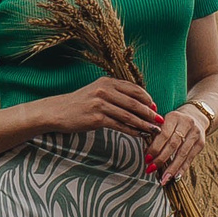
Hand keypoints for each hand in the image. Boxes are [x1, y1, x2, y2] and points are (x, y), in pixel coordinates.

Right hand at [42, 75, 164, 138]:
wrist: (58, 111)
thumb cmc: (79, 103)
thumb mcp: (97, 92)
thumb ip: (115, 93)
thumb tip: (137, 102)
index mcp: (107, 81)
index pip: (134, 89)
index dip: (147, 99)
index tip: (155, 108)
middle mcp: (104, 90)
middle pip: (134, 102)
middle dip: (149, 113)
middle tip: (159, 120)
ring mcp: (100, 104)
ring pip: (129, 115)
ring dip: (144, 124)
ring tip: (153, 130)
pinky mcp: (96, 118)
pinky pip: (120, 125)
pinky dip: (132, 131)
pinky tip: (139, 135)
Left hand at [145, 102, 209, 183]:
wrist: (196, 116)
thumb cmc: (175, 122)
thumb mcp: (165, 122)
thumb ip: (155, 135)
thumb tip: (147, 154)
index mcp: (174, 117)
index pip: (163, 134)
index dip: (155, 148)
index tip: (147, 159)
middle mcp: (186, 124)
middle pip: (173, 145)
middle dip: (161, 159)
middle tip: (151, 170)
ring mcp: (195, 133)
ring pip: (182, 153)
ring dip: (172, 168)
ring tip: (164, 179)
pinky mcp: (201, 143)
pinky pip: (190, 158)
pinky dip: (182, 168)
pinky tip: (176, 177)